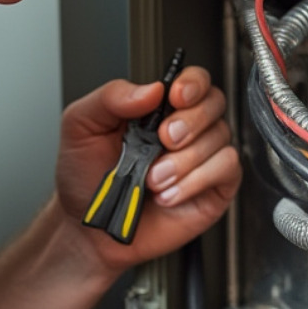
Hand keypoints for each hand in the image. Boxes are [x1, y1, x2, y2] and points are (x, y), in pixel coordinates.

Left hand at [55, 67, 239, 269]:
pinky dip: (196, 181)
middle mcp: (185, 129)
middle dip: (189, 121)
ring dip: (184, 161)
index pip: (193, 80)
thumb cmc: (85, 177)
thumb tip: (151, 88)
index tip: (175, 96)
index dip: (192, 83)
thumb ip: (111, 97)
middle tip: (162, 140)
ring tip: (152, 179)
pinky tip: (168, 194)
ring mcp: (202, 158)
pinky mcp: (214, 187)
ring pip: (219, 139)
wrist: (89, 227)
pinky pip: (226, 169)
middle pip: (214, 103)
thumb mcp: (81, 125)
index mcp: (157, 108)